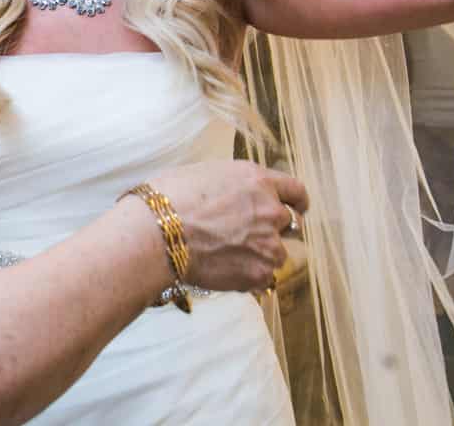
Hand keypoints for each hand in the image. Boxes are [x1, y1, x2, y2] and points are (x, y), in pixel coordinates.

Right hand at [146, 161, 307, 293]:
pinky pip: (264, 277)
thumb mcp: (204, 175)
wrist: (157, 233)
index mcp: (256, 180)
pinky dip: (249, 276)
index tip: (297, 208)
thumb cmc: (168, 200)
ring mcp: (269, 243)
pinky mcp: (260, 272)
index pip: (294, 189)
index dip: (297, 200)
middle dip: (275, 229)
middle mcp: (270, 209)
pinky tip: (225, 271)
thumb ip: (231, 186)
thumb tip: (232, 196)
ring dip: (261, 254)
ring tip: (230, 257)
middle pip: (290, 223)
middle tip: (252, 235)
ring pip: (278, 253)